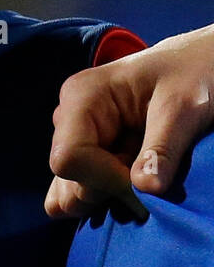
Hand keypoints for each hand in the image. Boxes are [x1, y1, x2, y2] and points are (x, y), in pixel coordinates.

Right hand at [46, 26, 213, 218]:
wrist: (196, 68)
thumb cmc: (191, 77)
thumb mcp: (185, 107)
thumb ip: (163, 147)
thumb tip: (145, 188)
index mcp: (81, 97)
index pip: (68, 159)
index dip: (107, 180)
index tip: (149, 181)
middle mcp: (68, 120)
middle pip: (69, 182)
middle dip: (112, 189)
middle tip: (154, 170)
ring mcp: (74, 140)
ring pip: (71, 195)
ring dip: (111, 195)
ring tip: (145, 169)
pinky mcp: (85, 159)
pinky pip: (79, 195)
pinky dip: (108, 198)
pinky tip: (135, 179)